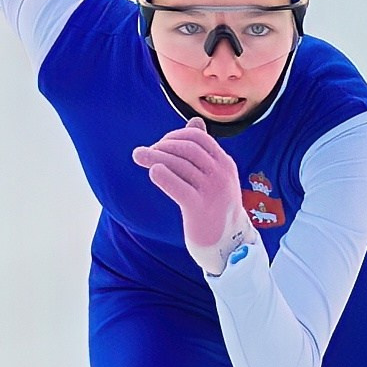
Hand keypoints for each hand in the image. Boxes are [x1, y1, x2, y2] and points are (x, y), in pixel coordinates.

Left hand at [133, 119, 256, 273]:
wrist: (227, 245)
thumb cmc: (215, 208)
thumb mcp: (215, 176)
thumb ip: (204, 151)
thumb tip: (195, 121)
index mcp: (225, 164)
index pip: (198, 137)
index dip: (175, 135)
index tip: (160, 144)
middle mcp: (221, 175)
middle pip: (187, 148)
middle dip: (162, 145)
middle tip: (144, 152)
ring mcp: (212, 192)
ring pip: (179, 164)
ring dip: (154, 156)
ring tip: (138, 156)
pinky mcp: (199, 209)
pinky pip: (178, 187)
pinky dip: (163, 176)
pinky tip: (152, 172)